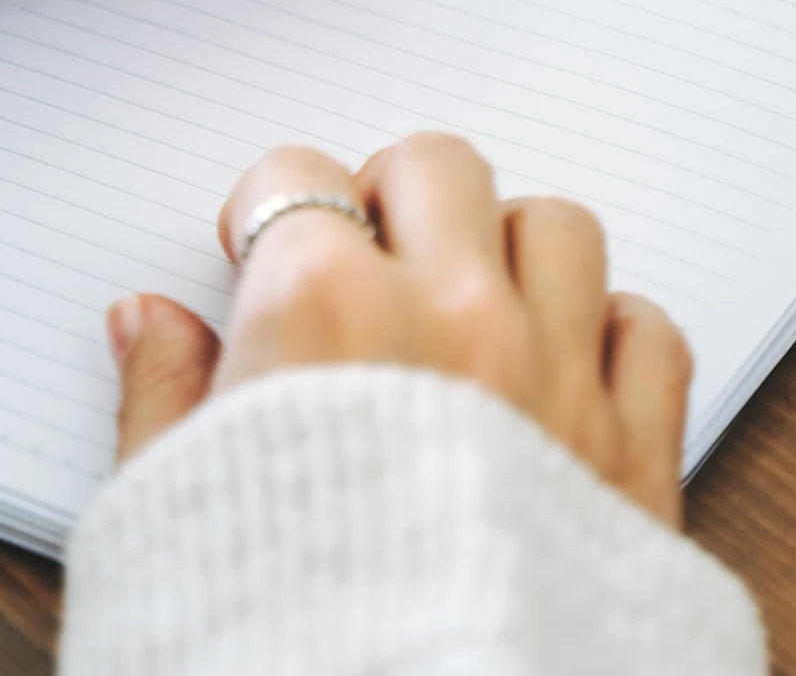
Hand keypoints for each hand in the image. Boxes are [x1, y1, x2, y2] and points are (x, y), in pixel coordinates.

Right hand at [106, 134, 693, 527]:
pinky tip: (561, 373)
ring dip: (509, 248)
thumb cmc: (277, 644)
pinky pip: (648, 330)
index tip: (256, 251)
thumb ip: (162, 399)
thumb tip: (148, 324)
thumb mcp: (167, 514)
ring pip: (556, 225)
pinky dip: (610, 333)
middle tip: (361, 261)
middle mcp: (449, 318)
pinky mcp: (633, 458)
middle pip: (436, 167)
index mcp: (319, 312)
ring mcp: (554, 379)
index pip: (293, 179)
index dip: (264, 215)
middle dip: (389, 200)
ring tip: (467, 304)